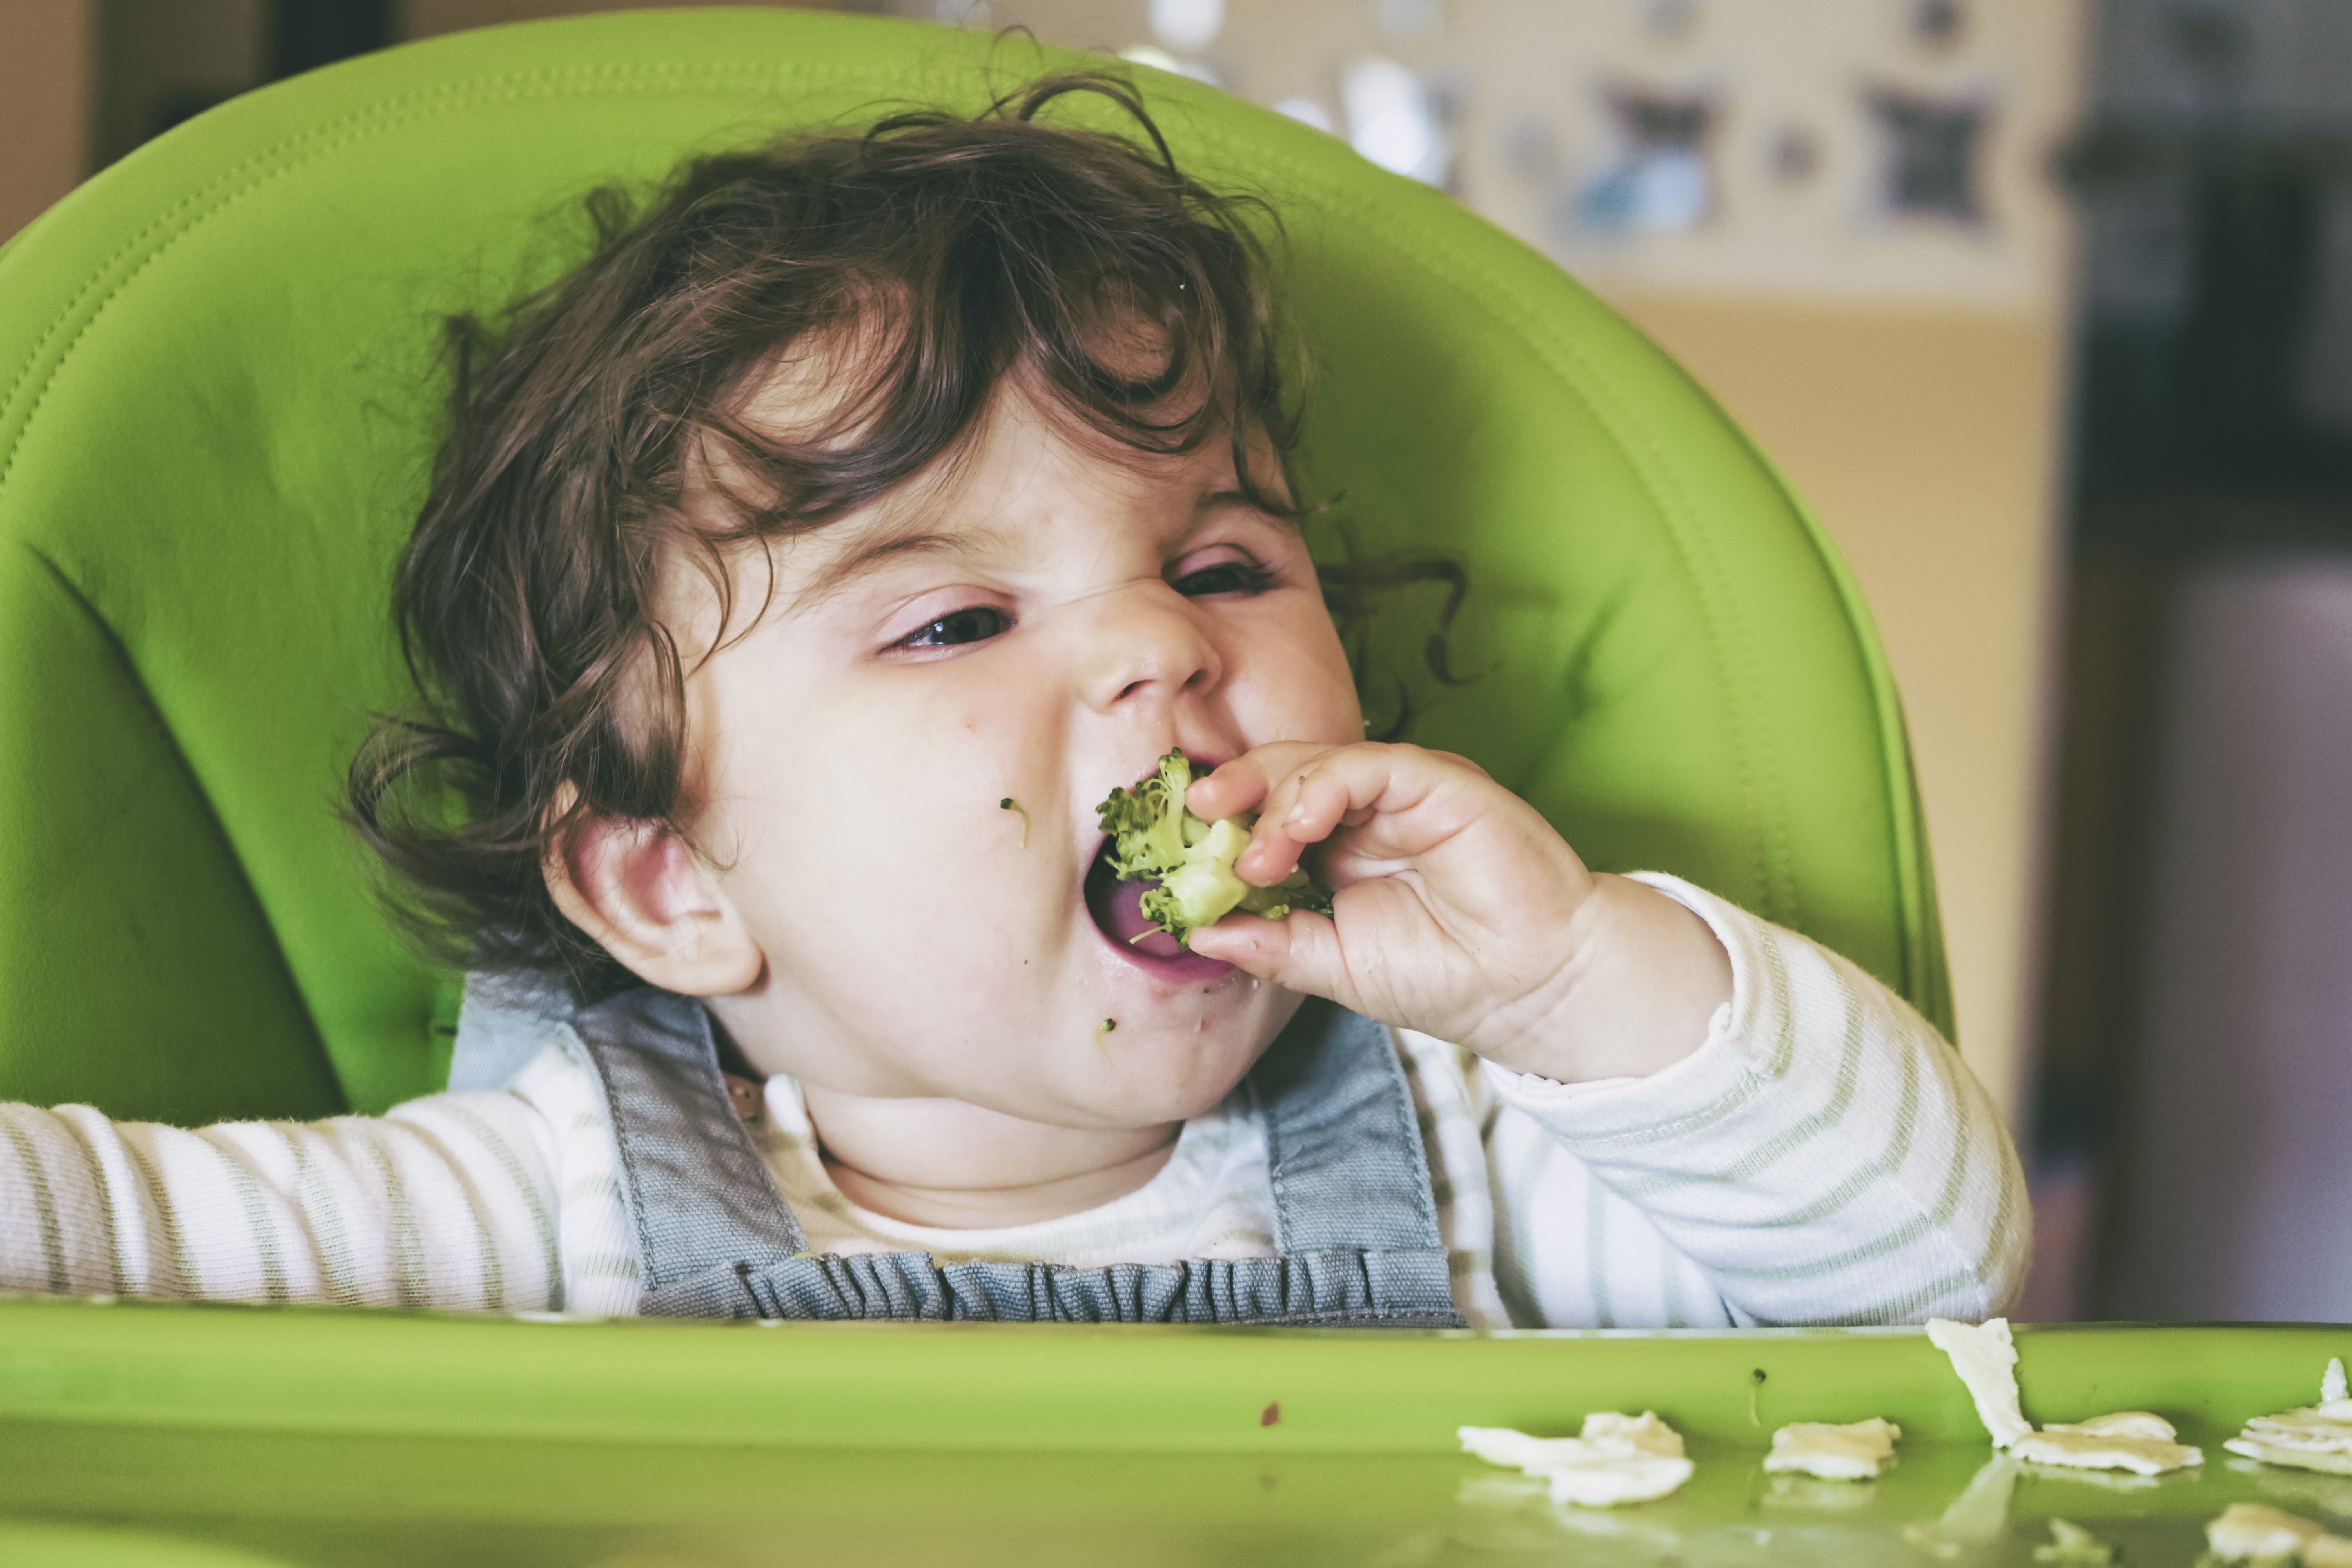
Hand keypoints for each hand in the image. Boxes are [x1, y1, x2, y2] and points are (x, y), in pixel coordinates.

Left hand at [1182, 742, 1730, 1082]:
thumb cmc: (1442, 976)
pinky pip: (1369, 763)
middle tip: (1197, 820)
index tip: (1177, 853)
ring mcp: (1402, 792)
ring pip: (1316, 762)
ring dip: (1271, 800)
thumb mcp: (1333, 965)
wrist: (1527, 990)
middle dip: (1232, 793)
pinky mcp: (1439, 780)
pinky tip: (1297, 825)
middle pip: (1280, 774)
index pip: (1263, 814)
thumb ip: (1271, 943)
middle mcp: (1365, 810)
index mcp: (1336, 848)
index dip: (1220, 826)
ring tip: (1256, 853)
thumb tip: (1197, 932)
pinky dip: (1322, 786)